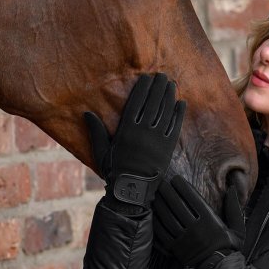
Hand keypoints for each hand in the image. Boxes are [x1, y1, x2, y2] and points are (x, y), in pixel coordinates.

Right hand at [83, 73, 185, 210]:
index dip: (143, 88)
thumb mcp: (102, 151)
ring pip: (165, 112)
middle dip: (158, 87)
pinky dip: (178, 115)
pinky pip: (174, 127)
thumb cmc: (115, 172)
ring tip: (172, 84)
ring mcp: (156, 139)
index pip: (136, 102)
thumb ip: (96, 131)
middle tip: (163, 76)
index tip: (147, 78)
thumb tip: (87, 113)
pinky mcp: (167, 148)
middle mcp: (142, 131)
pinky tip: (181, 103)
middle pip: (153, 103)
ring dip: (169, 96)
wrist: (132, 191)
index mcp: (126, 130)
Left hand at [153, 175, 240, 268]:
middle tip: (161, 182)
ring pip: (168, 217)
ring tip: (155, 194)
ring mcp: (184, 239)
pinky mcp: (175, 248)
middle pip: (177, 205)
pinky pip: (163, 232)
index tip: (176, 179)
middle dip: (168, 192)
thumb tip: (233, 188)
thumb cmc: (229, 247)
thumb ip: (234, 208)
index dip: (182, 187)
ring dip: (160, 204)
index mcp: (210, 221)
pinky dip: (156, 221)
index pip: (193, 199)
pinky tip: (153, 213)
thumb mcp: (238, 228)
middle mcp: (195, 228)